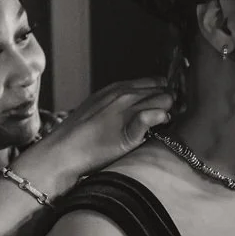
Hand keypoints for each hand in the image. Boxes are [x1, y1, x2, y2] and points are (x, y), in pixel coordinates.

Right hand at [18, 77, 171, 188]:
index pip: (152, 82)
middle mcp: (123, 95)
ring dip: (168, 110)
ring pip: (162, 100)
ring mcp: (126, 110)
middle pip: (162, 90)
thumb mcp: (97, 109)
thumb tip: (139, 108)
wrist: (61, 153)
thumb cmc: (78, 136)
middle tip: (173, 114)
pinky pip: (151, 116)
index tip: (167, 104)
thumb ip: (119, 105)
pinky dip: (159, 118)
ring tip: (166, 123)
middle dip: (170, 101)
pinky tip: (161, 124)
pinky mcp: (128, 130)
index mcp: (116, 89)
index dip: (163, 92)